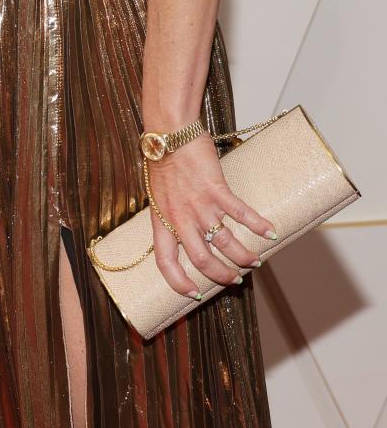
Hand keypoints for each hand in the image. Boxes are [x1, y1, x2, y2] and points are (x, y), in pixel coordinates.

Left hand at [147, 136, 275, 298]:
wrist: (169, 133)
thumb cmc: (162, 161)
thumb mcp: (157, 195)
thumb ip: (169, 215)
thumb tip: (182, 232)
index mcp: (162, 221)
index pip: (166, 263)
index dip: (178, 283)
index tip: (194, 294)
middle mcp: (180, 218)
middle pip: (203, 261)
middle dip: (222, 276)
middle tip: (234, 279)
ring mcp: (200, 205)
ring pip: (226, 243)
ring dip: (243, 256)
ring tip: (254, 261)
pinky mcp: (216, 190)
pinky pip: (241, 214)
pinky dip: (258, 225)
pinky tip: (270, 232)